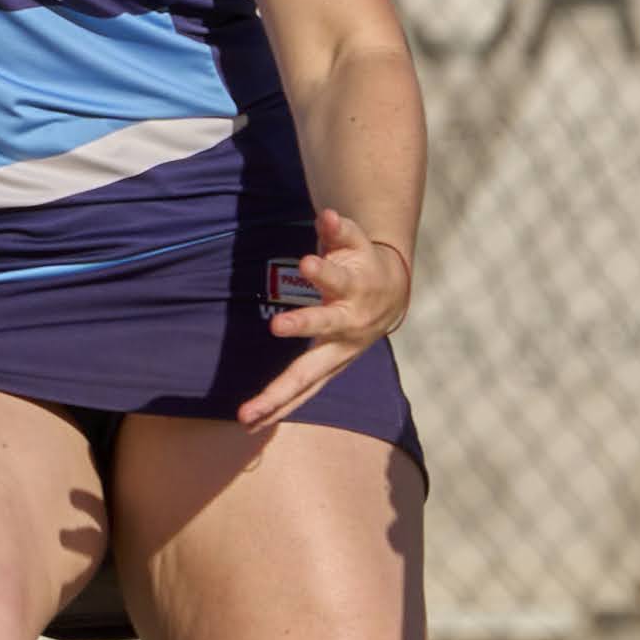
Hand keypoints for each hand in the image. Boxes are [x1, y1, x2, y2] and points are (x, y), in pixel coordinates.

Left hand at [237, 206, 410, 428]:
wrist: (392, 298)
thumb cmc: (363, 266)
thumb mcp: (356, 244)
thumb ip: (341, 230)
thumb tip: (327, 214)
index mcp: (355, 291)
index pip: (338, 280)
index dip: (323, 271)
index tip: (306, 262)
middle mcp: (348, 326)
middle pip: (324, 330)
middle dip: (303, 327)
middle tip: (277, 325)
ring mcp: (339, 353)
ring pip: (309, 377)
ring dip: (279, 395)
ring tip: (248, 415)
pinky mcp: (329, 369)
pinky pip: (304, 392)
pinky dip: (280, 407)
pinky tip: (253, 425)